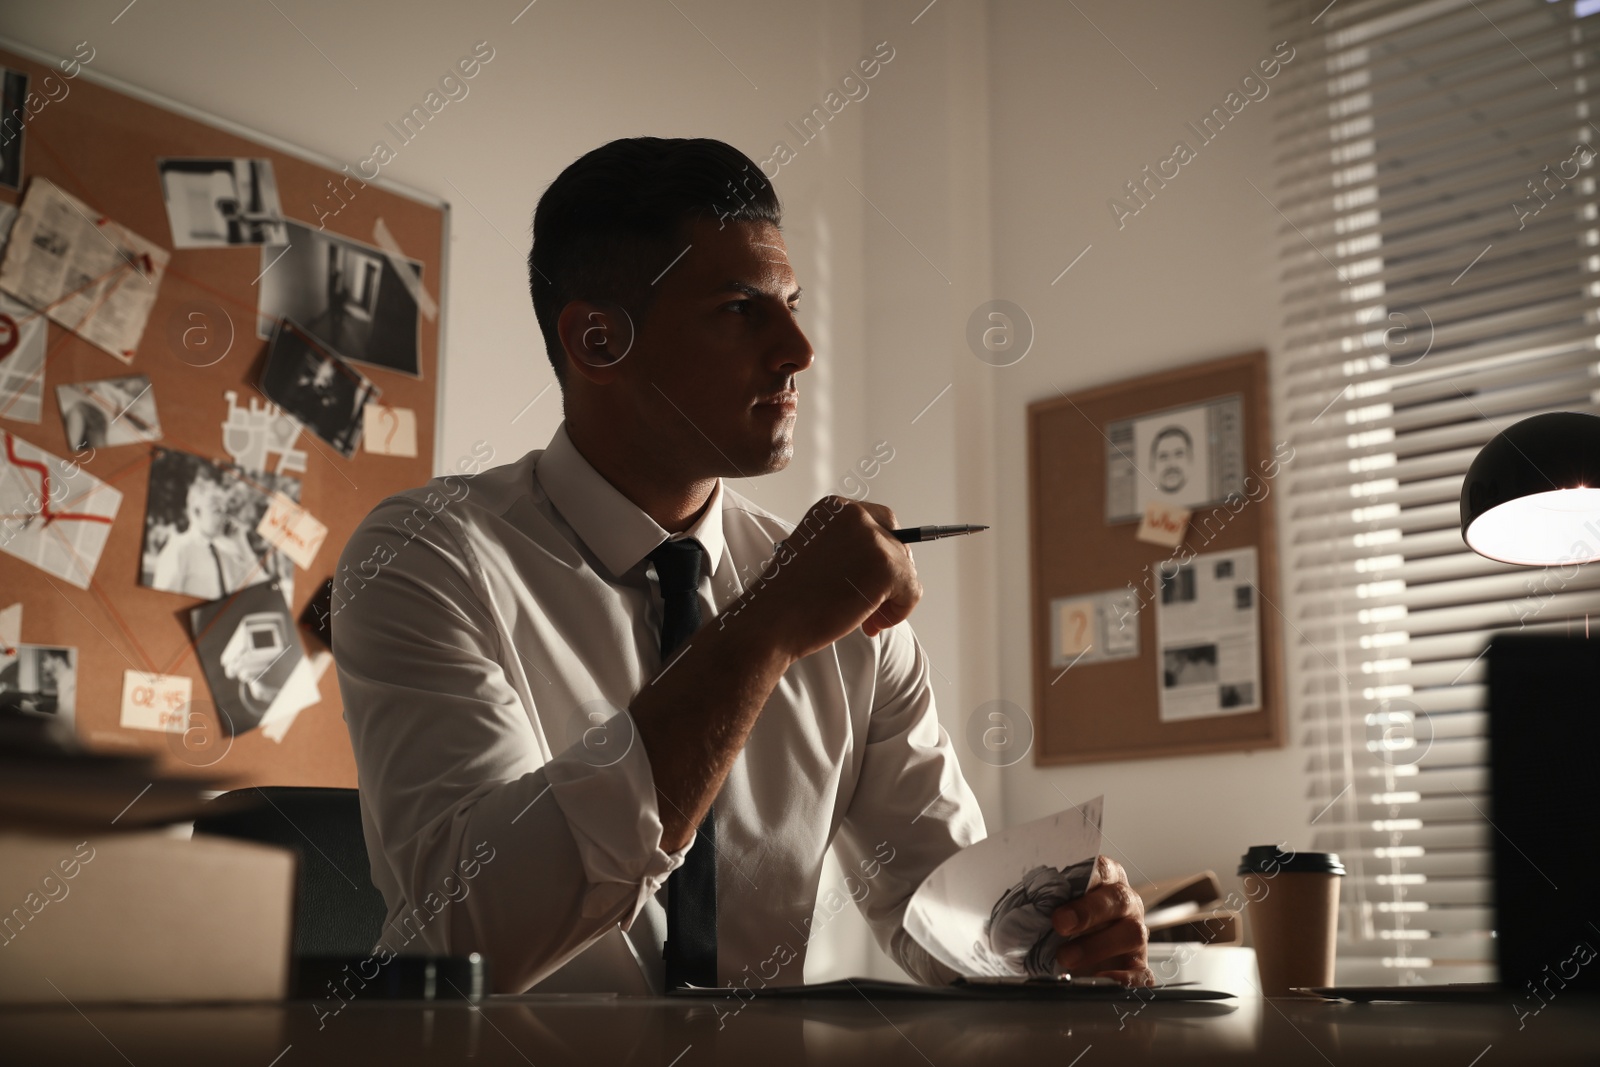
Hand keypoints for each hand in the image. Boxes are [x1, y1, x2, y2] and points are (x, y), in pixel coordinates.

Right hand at [733, 496, 920, 660]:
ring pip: (906, 569)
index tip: (866, 581)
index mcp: (834, 509)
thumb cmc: (789, 597)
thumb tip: (885, 563)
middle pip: (898, 543)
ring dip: (892, 599)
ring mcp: (872, 538)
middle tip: (870, 607)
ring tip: (867, 620)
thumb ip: (847, 548)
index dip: (881, 554)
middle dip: (891, 577)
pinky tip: (870, 624)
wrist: (772, 620)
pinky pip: (912, 591)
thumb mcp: (816, 553)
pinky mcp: (886, 566)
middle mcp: (855, 515)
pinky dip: (899, 612)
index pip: (881, 522)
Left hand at [1051, 856, 1151, 986]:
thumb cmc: (1060, 922)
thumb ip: (1045, 901)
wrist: (1070, 952)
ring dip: (1097, 946)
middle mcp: (1125, 904)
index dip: (1086, 878)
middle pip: (1120, 900)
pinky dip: (1124, 978)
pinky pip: (1141, 973)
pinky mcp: (1138, 966)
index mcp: (1106, 879)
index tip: (1060, 892)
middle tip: (1060, 924)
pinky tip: (1101, 980)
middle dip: (1088, 912)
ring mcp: (1135, 934)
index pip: (1103, 869)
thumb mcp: (1052, 907)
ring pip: (1132, 933)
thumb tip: (1022, 909)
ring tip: (1065, 957)